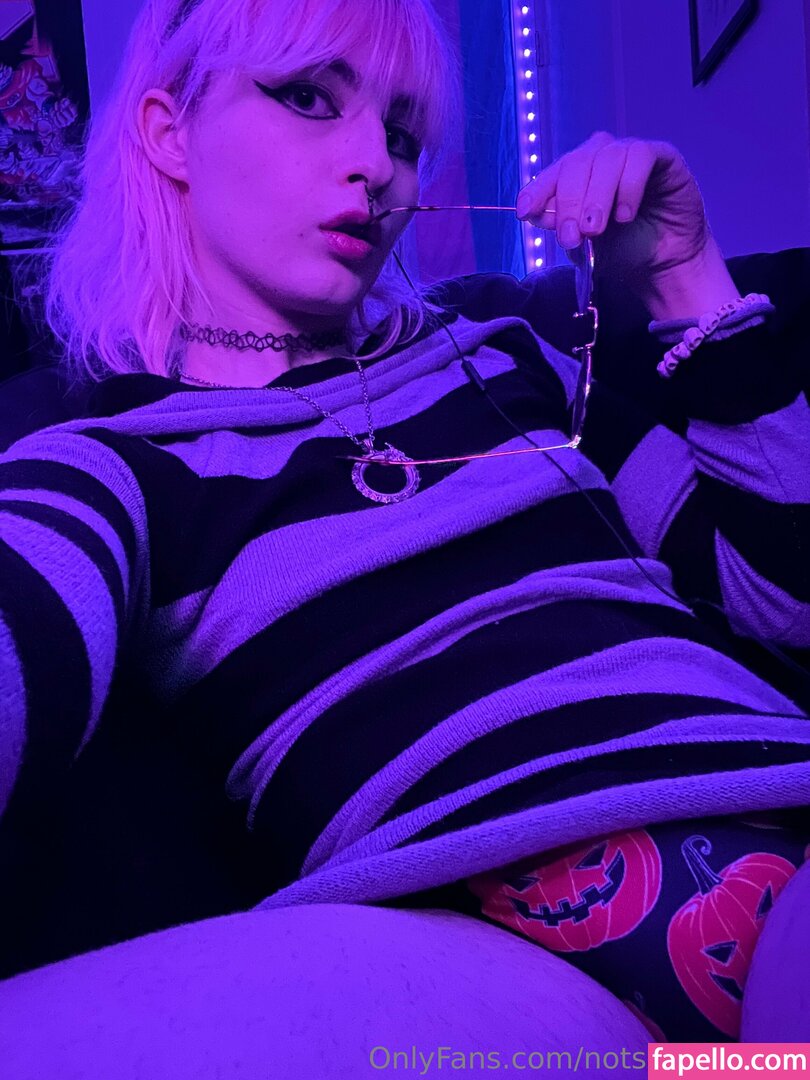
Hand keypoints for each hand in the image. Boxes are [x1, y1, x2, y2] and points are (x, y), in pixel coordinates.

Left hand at [516, 132, 712, 290]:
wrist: (665, 263)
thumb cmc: (624, 250)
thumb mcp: (585, 244)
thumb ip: (563, 225)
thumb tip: (539, 213)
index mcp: (577, 177)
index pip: (551, 175)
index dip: (537, 190)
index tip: (525, 212)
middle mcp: (600, 159)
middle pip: (575, 164)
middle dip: (569, 203)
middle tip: (572, 236)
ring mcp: (630, 154)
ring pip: (606, 158)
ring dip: (597, 196)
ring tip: (597, 229)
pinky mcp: (661, 156)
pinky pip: (640, 157)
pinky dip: (629, 186)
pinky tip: (626, 215)